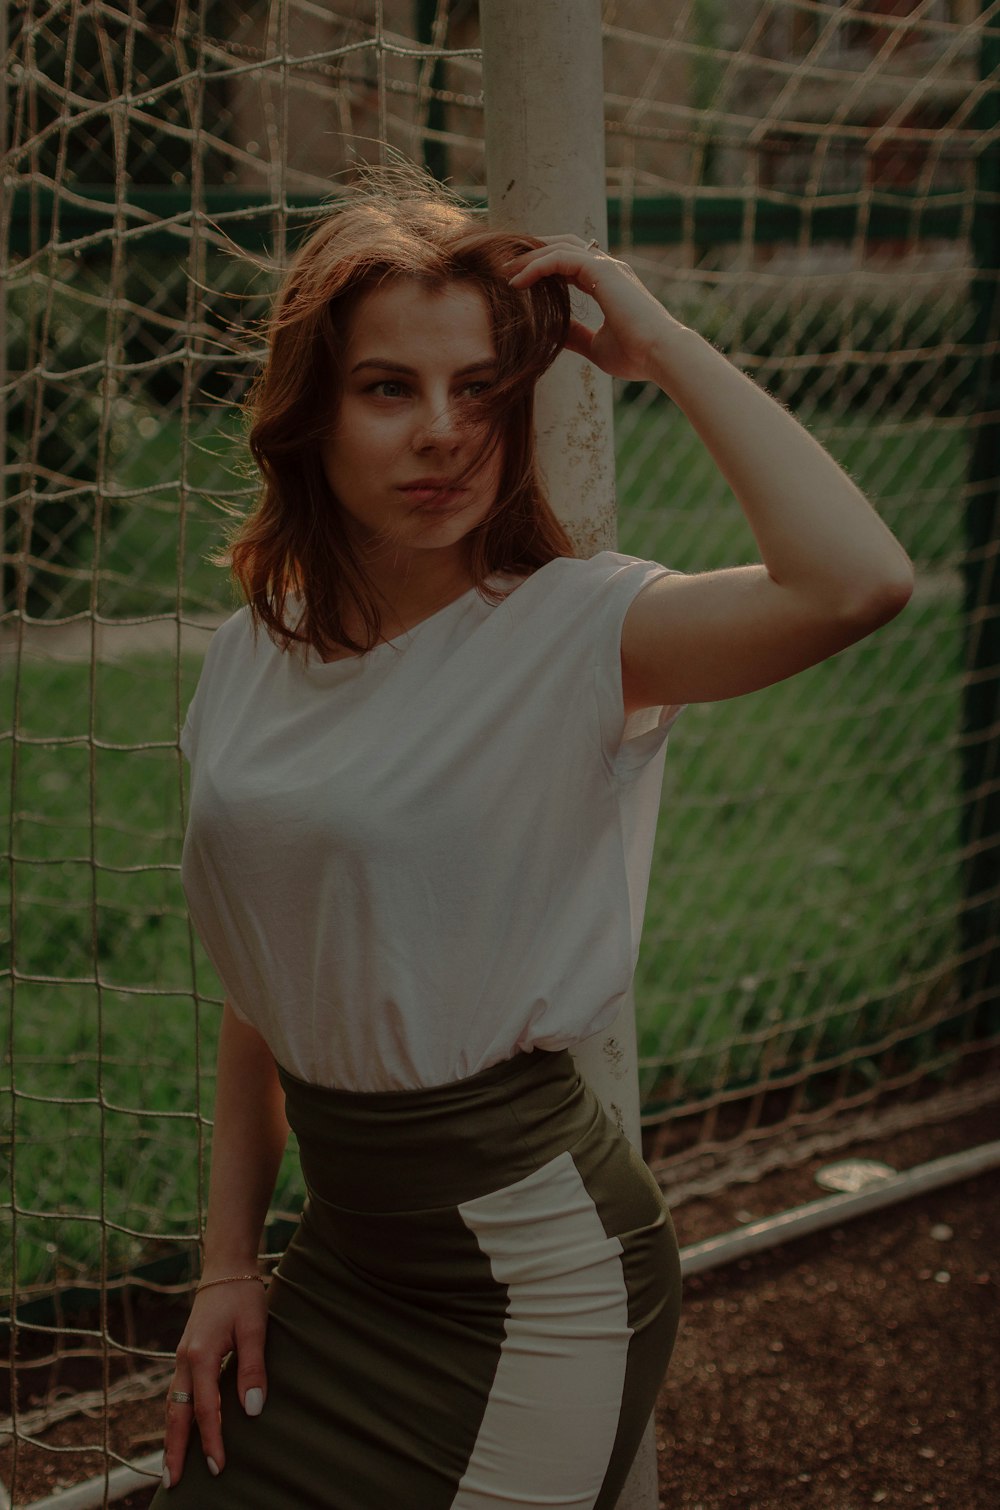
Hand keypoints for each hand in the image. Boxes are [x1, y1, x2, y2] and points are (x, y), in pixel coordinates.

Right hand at [161, 1276, 268, 1488]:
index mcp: (201, 1355)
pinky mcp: (185, 1355)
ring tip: (170, 1467)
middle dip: (175, 1450)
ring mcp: (181, 1357)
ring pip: (172, 1406)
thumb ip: (253, 1369)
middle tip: (173, 1484)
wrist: (226, 1268)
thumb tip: (252, 1411)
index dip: (212, 1440)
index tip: (219, 1467)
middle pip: (176, 1414)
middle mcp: (184, 1360)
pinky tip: (180, 1431)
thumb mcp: (255, 1328)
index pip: (206, 1409)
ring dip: (171, 1437)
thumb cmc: (244, 1296)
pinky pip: (176, 1393)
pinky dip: (176, 1417)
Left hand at [505, 234, 685, 383]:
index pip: (570, 264)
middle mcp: (609, 269)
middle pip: (563, 246)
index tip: (518, 280)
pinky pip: (559, 259)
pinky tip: (516, 282)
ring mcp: (607, 266)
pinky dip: (536, 266)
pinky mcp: (602, 270)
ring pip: (559, 247)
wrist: (661, 355)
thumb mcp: (596, 347)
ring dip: (529, 257)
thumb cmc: (636, 355)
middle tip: (506, 266)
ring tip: (505, 271)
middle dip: (533, 252)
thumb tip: (553, 335)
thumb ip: (576, 336)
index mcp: (609, 283)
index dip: (544, 267)